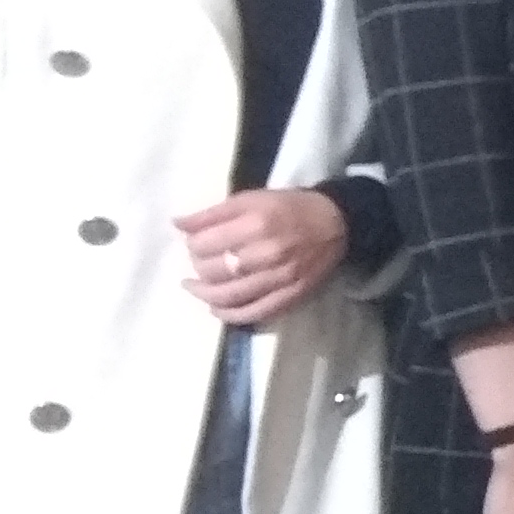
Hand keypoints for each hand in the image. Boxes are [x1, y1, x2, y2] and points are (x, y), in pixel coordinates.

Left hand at [174, 186, 349, 325]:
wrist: (336, 224)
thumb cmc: (290, 207)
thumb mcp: (251, 199)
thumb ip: (213, 213)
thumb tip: (177, 224)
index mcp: (257, 223)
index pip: (205, 244)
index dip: (192, 244)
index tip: (195, 242)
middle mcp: (268, 253)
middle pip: (214, 271)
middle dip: (198, 267)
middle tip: (199, 261)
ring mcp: (280, 279)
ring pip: (228, 296)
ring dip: (204, 293)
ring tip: (195, 286)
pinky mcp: (290, 297)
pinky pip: (252, 313)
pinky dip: (228, 315)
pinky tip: (215, 308)